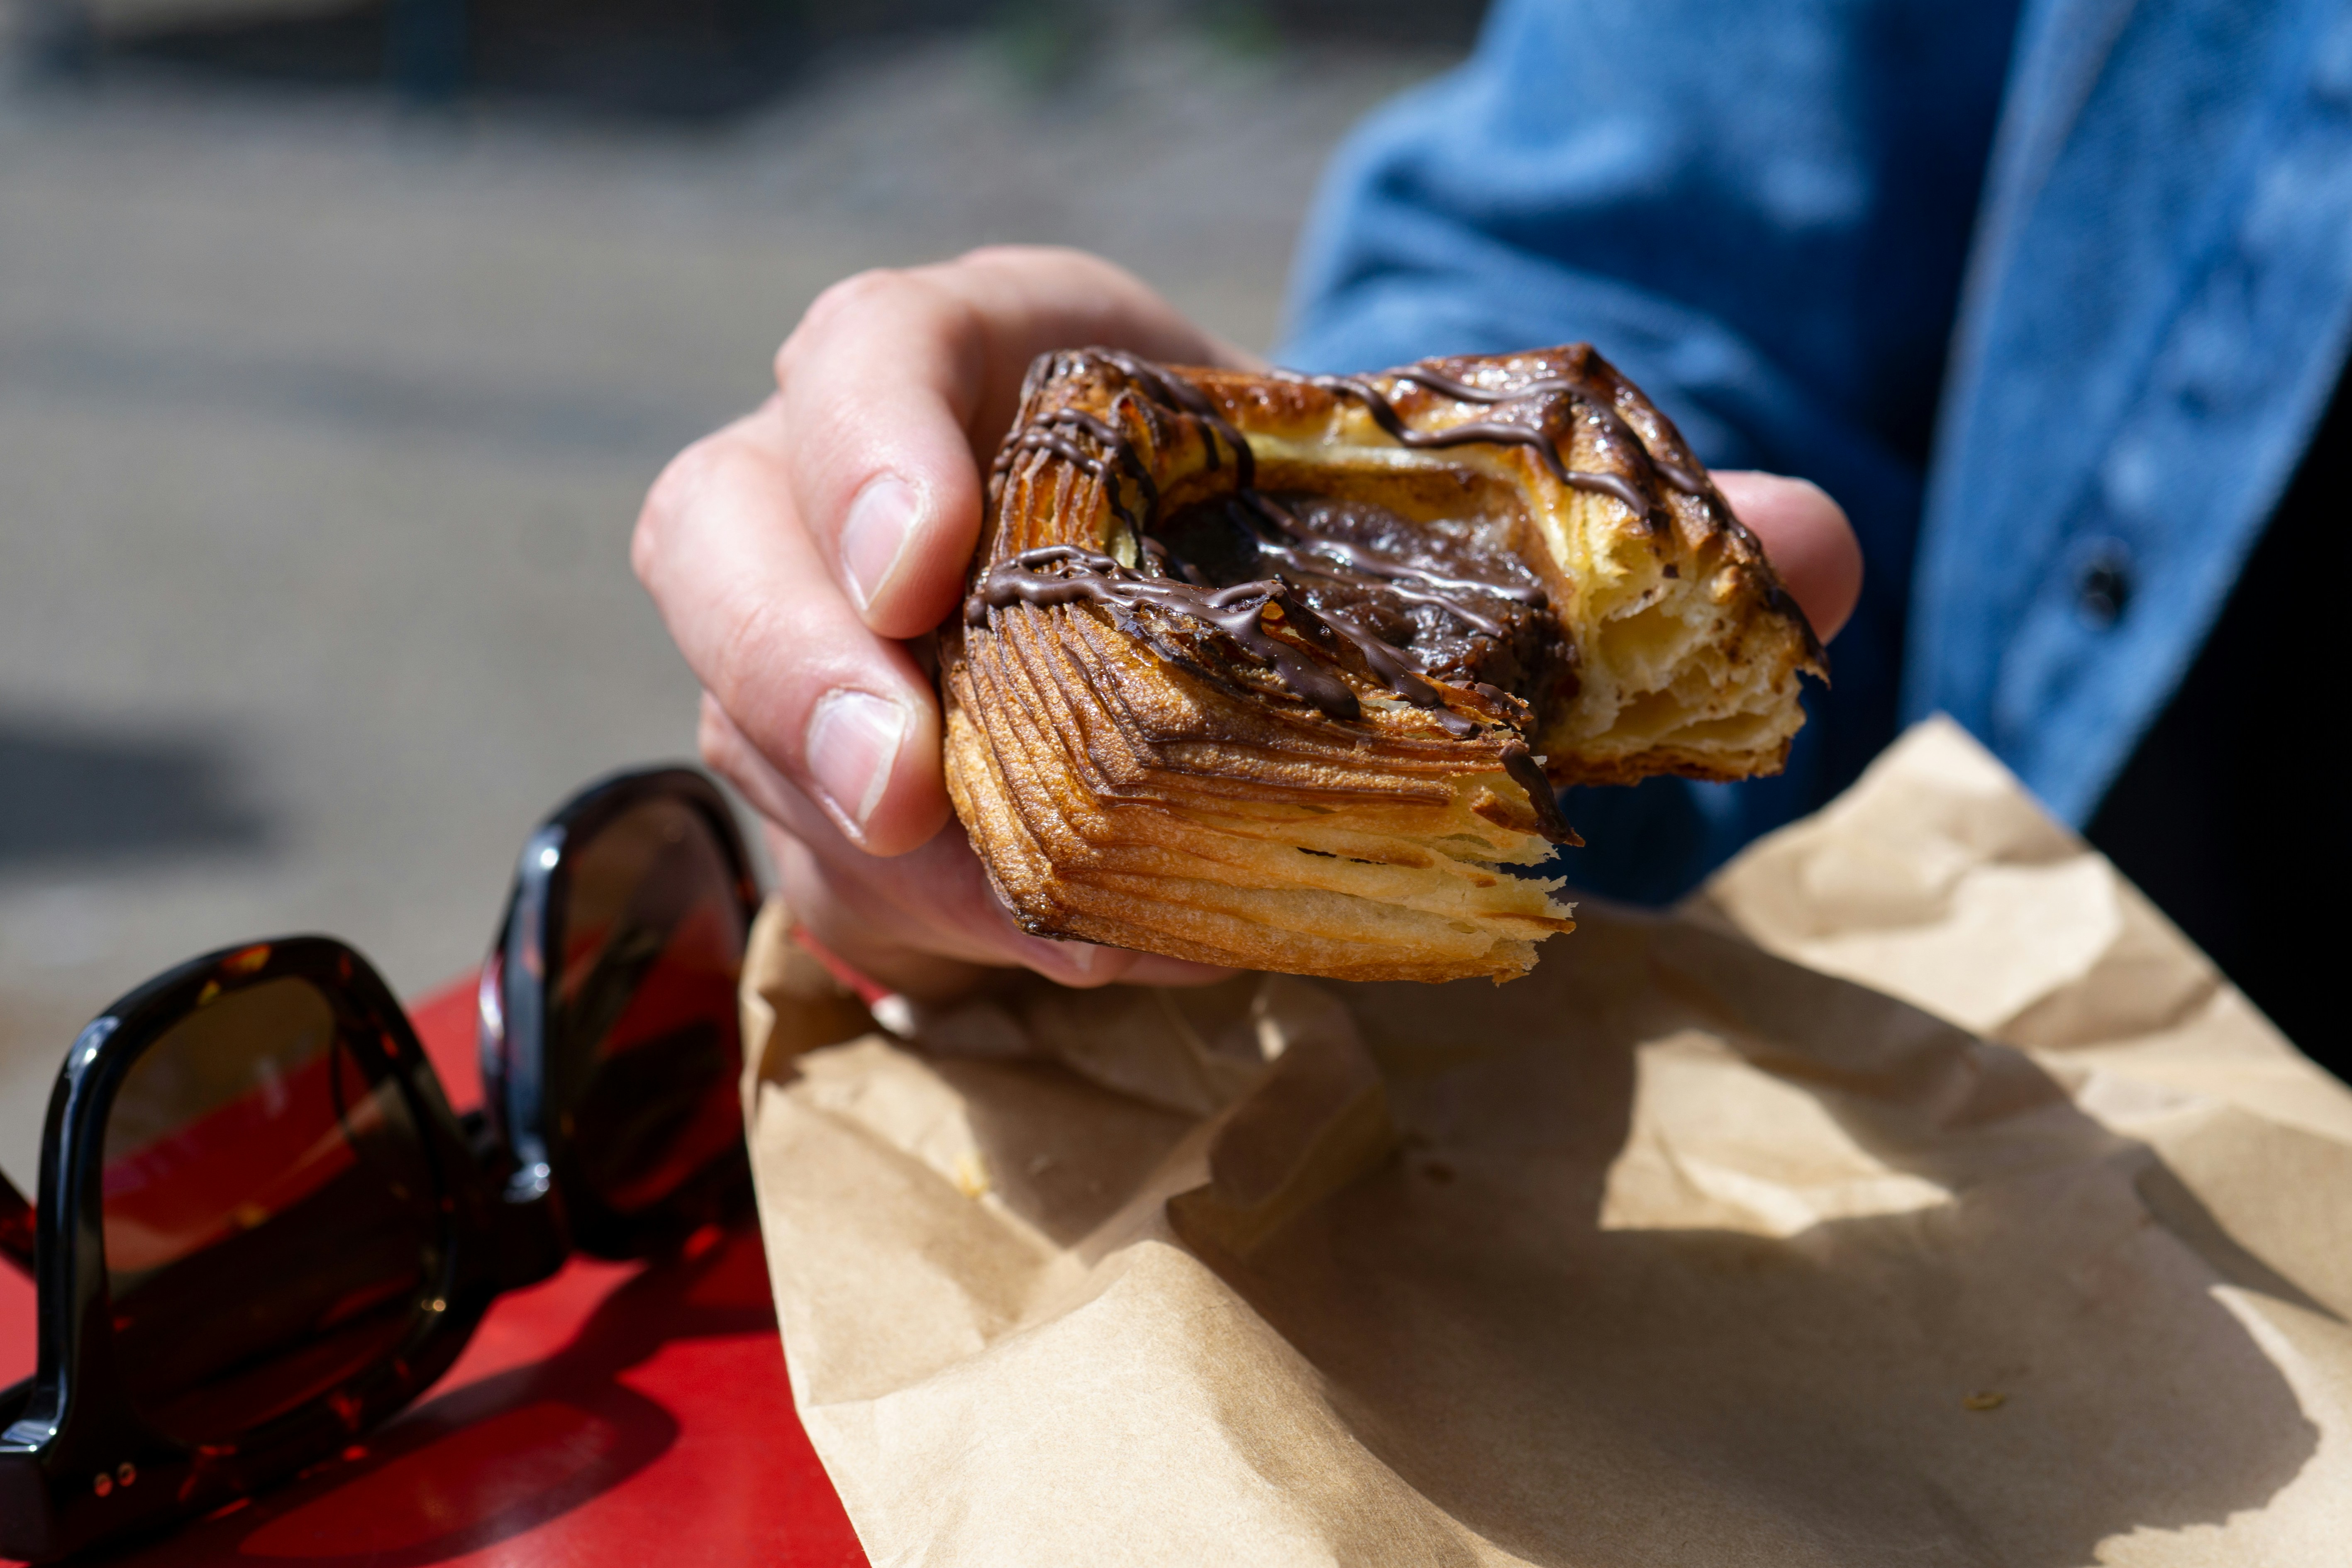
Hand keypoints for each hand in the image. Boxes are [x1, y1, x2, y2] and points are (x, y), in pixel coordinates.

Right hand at [634, 245, 1860, 1000]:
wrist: (1193, 579)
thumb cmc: (1281, 510)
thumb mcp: (1393, 483)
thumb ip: (1589, 516)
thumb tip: (1814, 549)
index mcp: (982, 366)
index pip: (863, 355)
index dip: (865, 447)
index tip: (932, 562)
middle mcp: (855, 502)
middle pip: (727, 546)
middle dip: (799, 672)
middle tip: (910, 786)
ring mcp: (819, 660)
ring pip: (774, 751)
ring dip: (908, 864)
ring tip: (1080, 939)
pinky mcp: (836, 802)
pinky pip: (831, 884)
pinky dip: (940, 945)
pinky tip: (1076, 970)